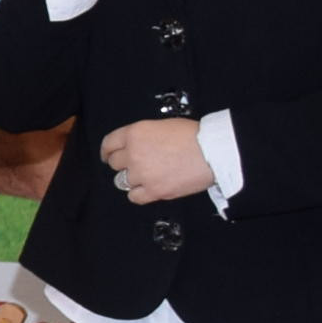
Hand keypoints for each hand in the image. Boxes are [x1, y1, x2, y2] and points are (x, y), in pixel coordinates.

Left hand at [101, 116, 215, 204]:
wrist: (213, 151)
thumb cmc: (195, 136)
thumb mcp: (162, 125)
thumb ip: (143, 136)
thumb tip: (137, 146)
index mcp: (135, 133)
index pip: (109, 144)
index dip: (108, 151)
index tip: (108, 155)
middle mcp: (134, 153)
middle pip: (115, 163)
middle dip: (123, 164)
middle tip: (135, 165)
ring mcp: (142, 174)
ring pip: (122, 181)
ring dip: (132, 179)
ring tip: (147, 176)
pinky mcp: (154, 191)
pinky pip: (134, 197)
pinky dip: (139, 194)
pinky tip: (147, 189)